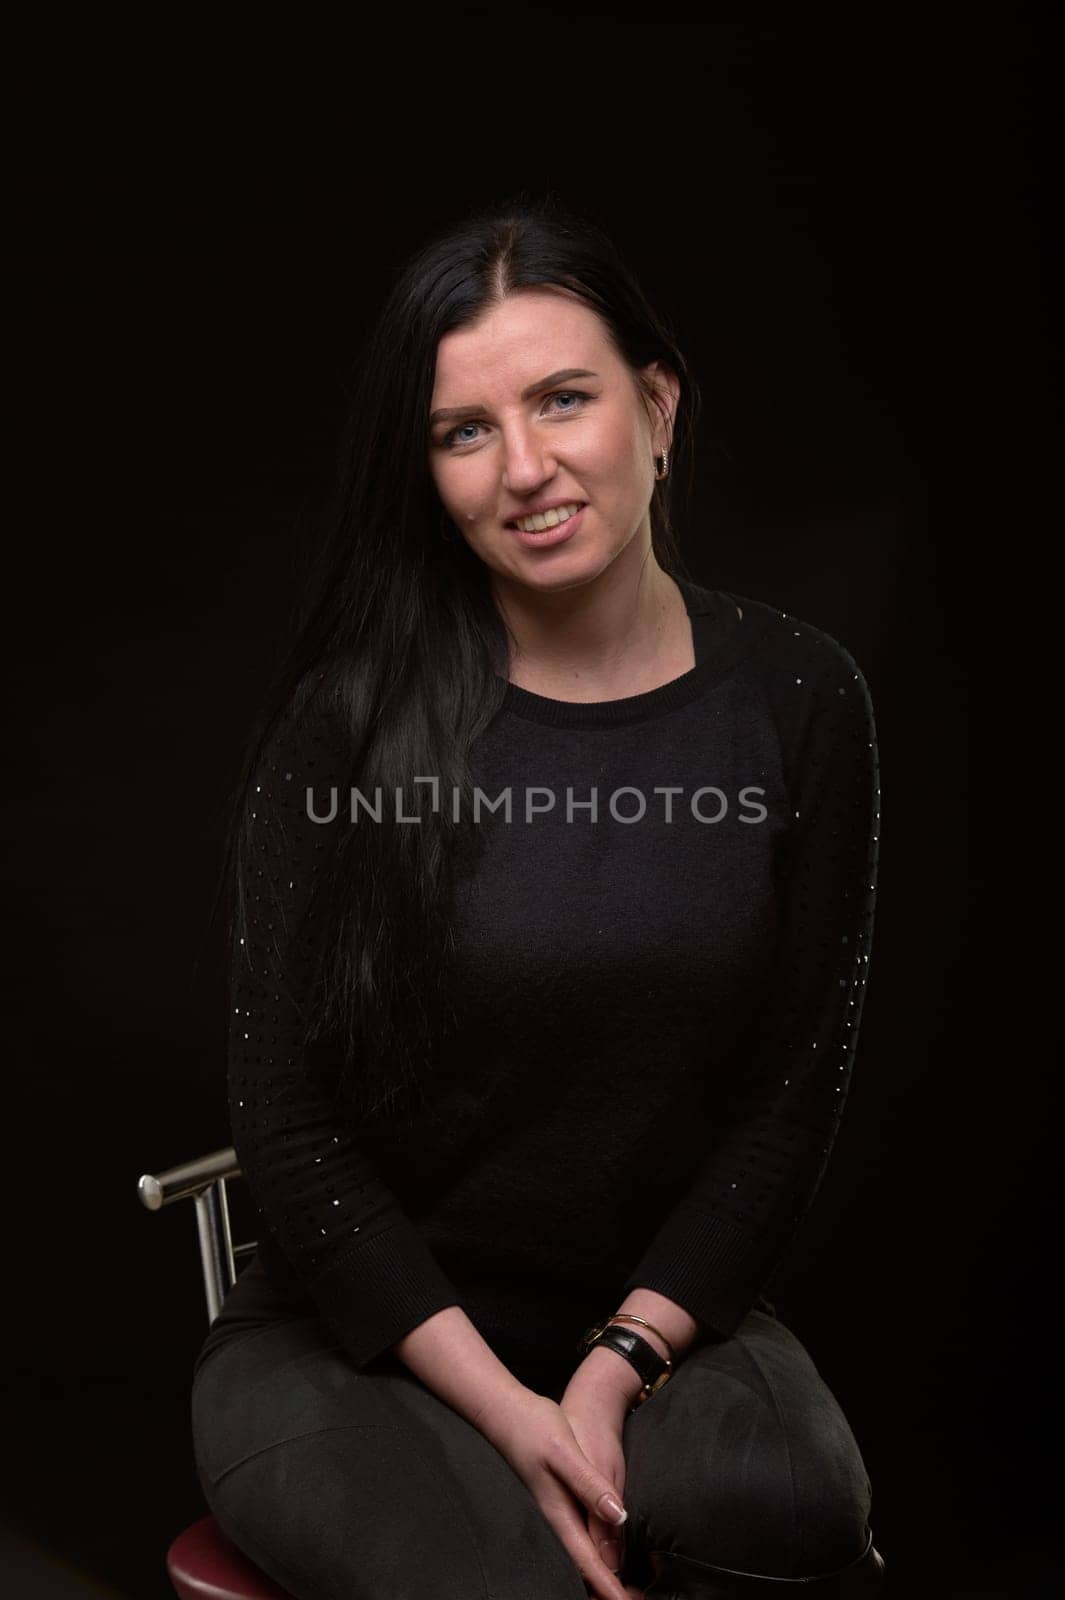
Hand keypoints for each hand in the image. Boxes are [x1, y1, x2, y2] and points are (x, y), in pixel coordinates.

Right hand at [472, 1384, 632, 1599]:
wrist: (506, 1410)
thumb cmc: (535, 1427)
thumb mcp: (566, 1452)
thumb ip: (589, 1485)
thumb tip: (618, 1516)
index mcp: (558, 1514)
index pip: (588, 1563)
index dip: (610, 1588)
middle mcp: (555, 1520)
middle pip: (584, 1568)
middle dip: (608, 1589)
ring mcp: (553, 1513)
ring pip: (580, 1557)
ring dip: (601, 1575)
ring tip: (625, 1588)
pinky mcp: (554, 1503)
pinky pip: (576, 1540)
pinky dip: (592, 1557)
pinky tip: (603, 1555)